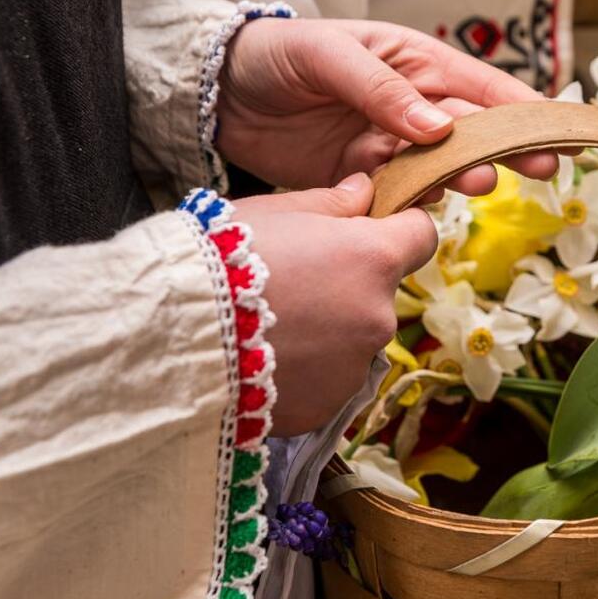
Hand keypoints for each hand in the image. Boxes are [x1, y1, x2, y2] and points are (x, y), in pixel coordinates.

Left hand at [217, 18, 559, 196]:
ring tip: (475, 186)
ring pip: (437, 172)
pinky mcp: (360, 183)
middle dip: (506, 150)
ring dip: (458, 180)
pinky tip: (422, 211)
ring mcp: (387, 148)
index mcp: (414, 66)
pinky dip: (411, 208)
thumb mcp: (329, 56)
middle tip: (538, 169)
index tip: (560, 134)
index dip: (525, 111)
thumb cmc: (278, 54)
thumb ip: (382, 90)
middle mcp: (410, 109)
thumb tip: (438, 127)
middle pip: (471, 136)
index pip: (482, 89)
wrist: (219, 94)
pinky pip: (396, 200)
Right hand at [233, 172, 435, 435]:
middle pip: (381, 292)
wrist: (175, 338)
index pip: (422, 236)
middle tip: (293, 281)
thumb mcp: (274, 211)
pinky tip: (264, 358)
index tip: (371, 231)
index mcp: (373, 258)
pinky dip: (307, 370)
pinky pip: (328, 379)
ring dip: (328, 331)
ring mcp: (356, 367)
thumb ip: (332, 202)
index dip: (399, 229)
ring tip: (269, 326)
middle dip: (349, 284)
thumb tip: (365, 192)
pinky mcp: (329, 406)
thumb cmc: (220, 258)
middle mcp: (378, 316)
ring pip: (354, 338)